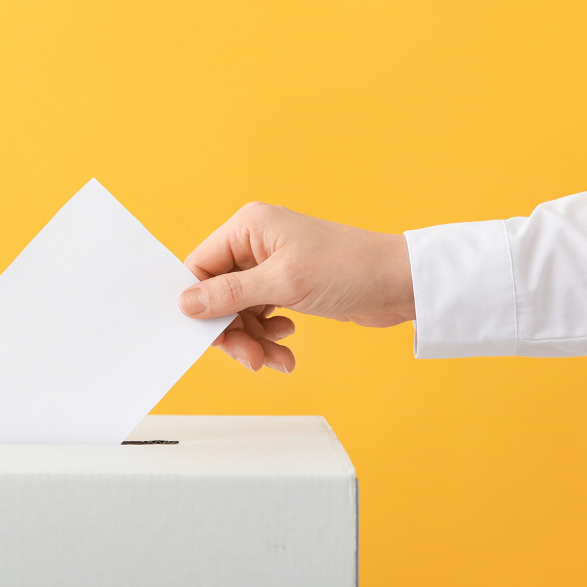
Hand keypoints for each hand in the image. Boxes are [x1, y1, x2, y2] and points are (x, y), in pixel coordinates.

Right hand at [180, 202, 414, 372]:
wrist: (400, 284)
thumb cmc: (349, 269)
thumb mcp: (283, 283)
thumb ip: (229, 294)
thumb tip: (186, 303)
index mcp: (249, 227)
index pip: (201, 267)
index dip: (200, 304)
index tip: (209, 336)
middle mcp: (256, 243)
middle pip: (218, 295)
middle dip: (232, 330)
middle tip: (250, 358)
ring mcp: (272, 265)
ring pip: (239, 311)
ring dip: (253, 340)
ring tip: (274, 359)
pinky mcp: (288, 286)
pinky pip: (261, 317)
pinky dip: (269, 337)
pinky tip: (286, 345)